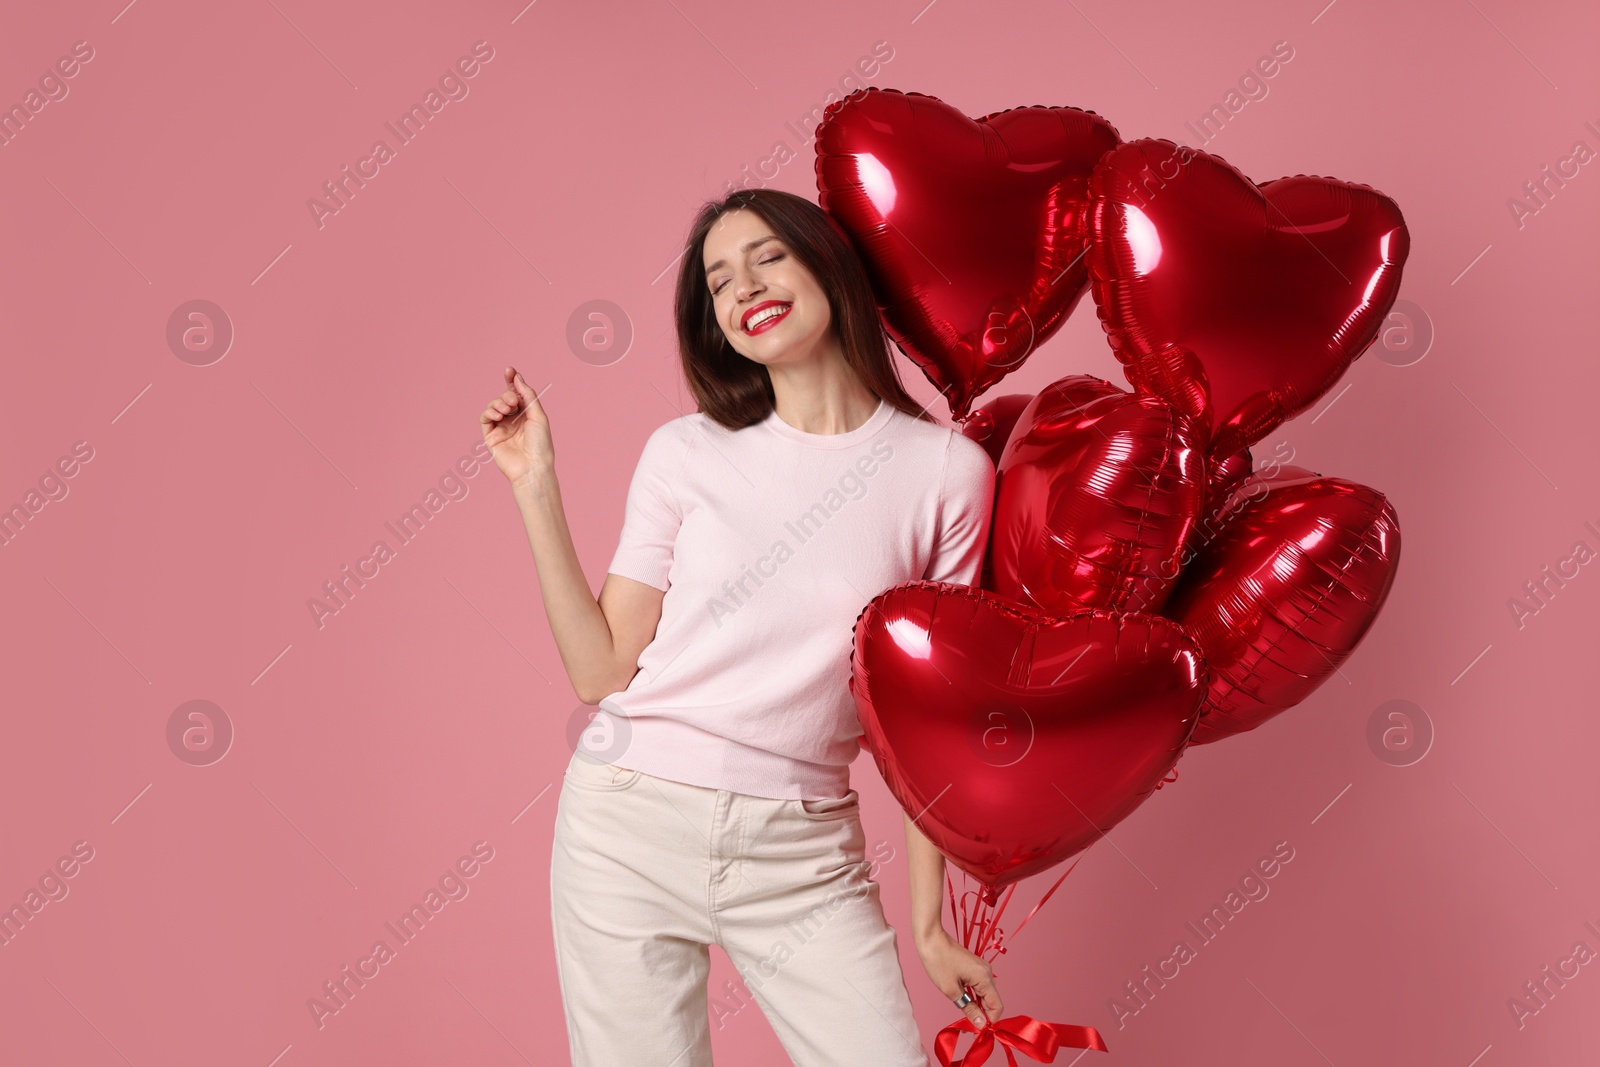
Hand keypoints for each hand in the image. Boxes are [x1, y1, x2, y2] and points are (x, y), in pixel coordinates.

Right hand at [479, 366, 552, 487]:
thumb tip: (518, 378)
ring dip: (498, 403)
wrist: (532, 467)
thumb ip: (527, 396)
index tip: (509, 370)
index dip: (511, 381)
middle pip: (504, 398)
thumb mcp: (538, 415)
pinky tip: (498, 416)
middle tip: (512, 403)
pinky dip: (489, 412)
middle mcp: (513, 420)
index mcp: (527, 415)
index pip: (516, 394)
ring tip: (507, 410)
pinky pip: (484, 418)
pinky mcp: (490, 436)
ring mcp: (501, 428)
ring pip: (493, 406)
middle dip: (506, 396)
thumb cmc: (540, 444)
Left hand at [916, 927, 1002, 1031]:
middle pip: (992, 1001)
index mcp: (985, 978)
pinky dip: (973, 997)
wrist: (930, 938)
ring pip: (985, 994)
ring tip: (963, 1016)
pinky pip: (979, 987)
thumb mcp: (951, 991)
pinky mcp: (975, 967)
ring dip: (977, 1006)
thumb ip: (969, 1009)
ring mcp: (981, 968)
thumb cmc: (938, 962)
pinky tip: (962, 1001)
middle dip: (982, 1015)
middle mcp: (987, 972)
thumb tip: (980, 1024)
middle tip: (967, 1026)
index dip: (988, 1021)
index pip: (997, 1007)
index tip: (975, 1030)